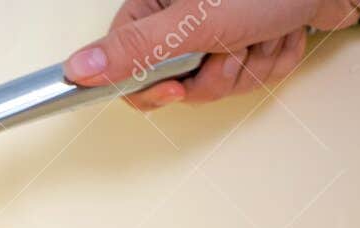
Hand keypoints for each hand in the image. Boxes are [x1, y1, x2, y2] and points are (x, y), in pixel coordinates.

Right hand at [65, 0, 359, 109]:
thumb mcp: (196, 20)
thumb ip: (136, 49)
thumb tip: (76, 72)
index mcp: (157, 5)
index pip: (129, 68)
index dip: (155, 87)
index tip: (179, 83)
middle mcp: (183, 17)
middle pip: (181, 85)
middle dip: (220, 74)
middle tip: (237, 44)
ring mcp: (219, 31)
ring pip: (222, 85)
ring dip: (254, 64)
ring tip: (266, 30)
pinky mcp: (251, 41)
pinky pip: (254, 77)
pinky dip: (274, 59)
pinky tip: (283, 32)